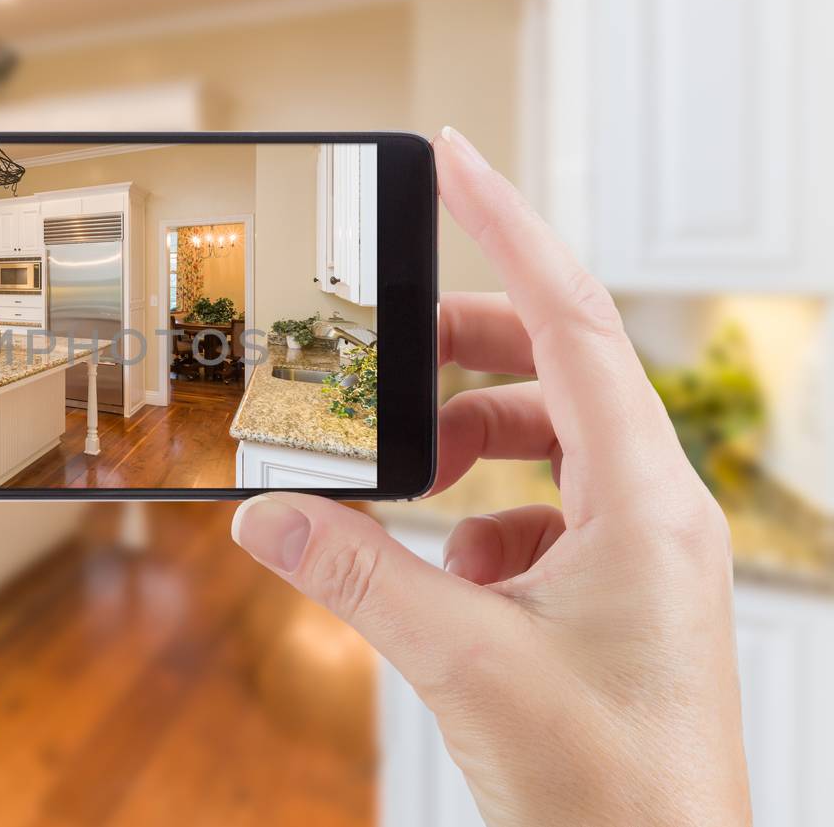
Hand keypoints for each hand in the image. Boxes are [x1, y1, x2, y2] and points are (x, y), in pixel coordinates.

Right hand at [232, 128, 747, 825]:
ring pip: (549, 445)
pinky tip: (446, 573)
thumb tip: (266, 512)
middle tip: (383, 349)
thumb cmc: (612, 790)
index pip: (572, 320)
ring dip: (468, 446)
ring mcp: (643, 554)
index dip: (508, 228)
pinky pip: (544, 514)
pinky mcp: (619, 596)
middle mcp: (656, 510)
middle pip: (557, 372)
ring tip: (404, 478)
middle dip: (463, 352)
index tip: (455, 159)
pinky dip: (482, 520)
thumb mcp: (465, 663)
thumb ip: (357, 574)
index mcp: (644, 499)